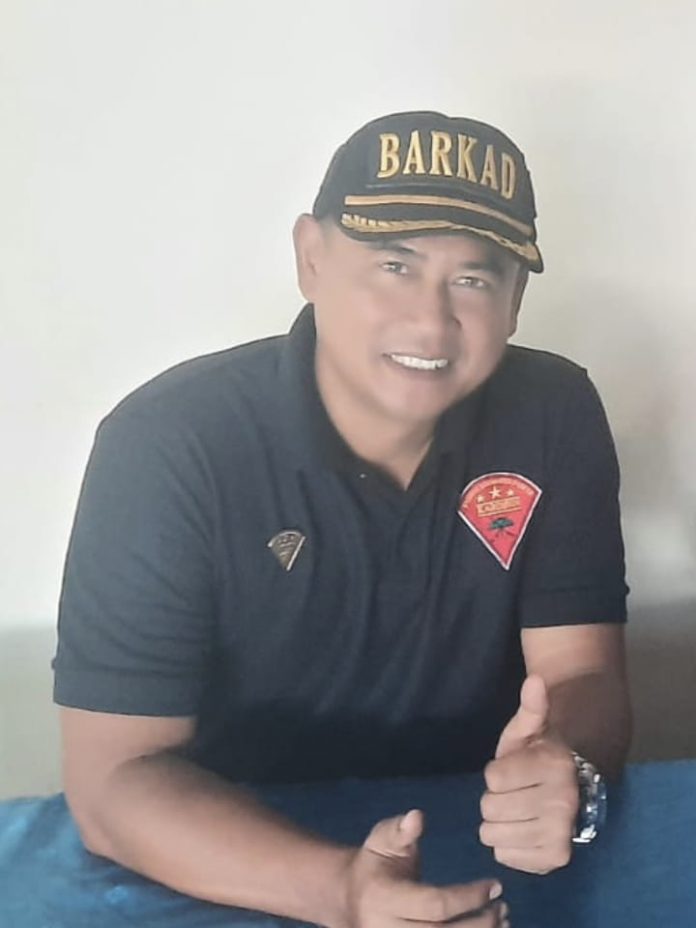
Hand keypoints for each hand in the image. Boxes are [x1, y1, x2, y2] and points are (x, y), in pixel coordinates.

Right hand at [339, 809, 508, 927]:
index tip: (495, 885)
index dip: (468, 897)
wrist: (350, 899)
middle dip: (479, 923)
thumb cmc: (374, 864)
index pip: (434, 904)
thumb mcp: (382, 840)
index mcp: (384, 897)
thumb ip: (400, 830)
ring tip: (502, 921)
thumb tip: (417, 817)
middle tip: (503, 906)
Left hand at [479, 675, 578, 874]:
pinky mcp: (555, 859)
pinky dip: (508, 846)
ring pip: (493, 834)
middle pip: (491, 807)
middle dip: (496, 798)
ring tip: (518, 811)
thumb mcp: (528, 729)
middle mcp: (563, 801)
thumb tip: (535, 679)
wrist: (569, 789)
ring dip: (498, 823)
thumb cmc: (537, 755)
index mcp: (554, 765)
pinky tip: (523, 831)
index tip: (514, 769)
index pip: (493, 777)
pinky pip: (505, 856)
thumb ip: (530, 707)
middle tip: (515, 792)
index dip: (496, 773)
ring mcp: (561, 833)